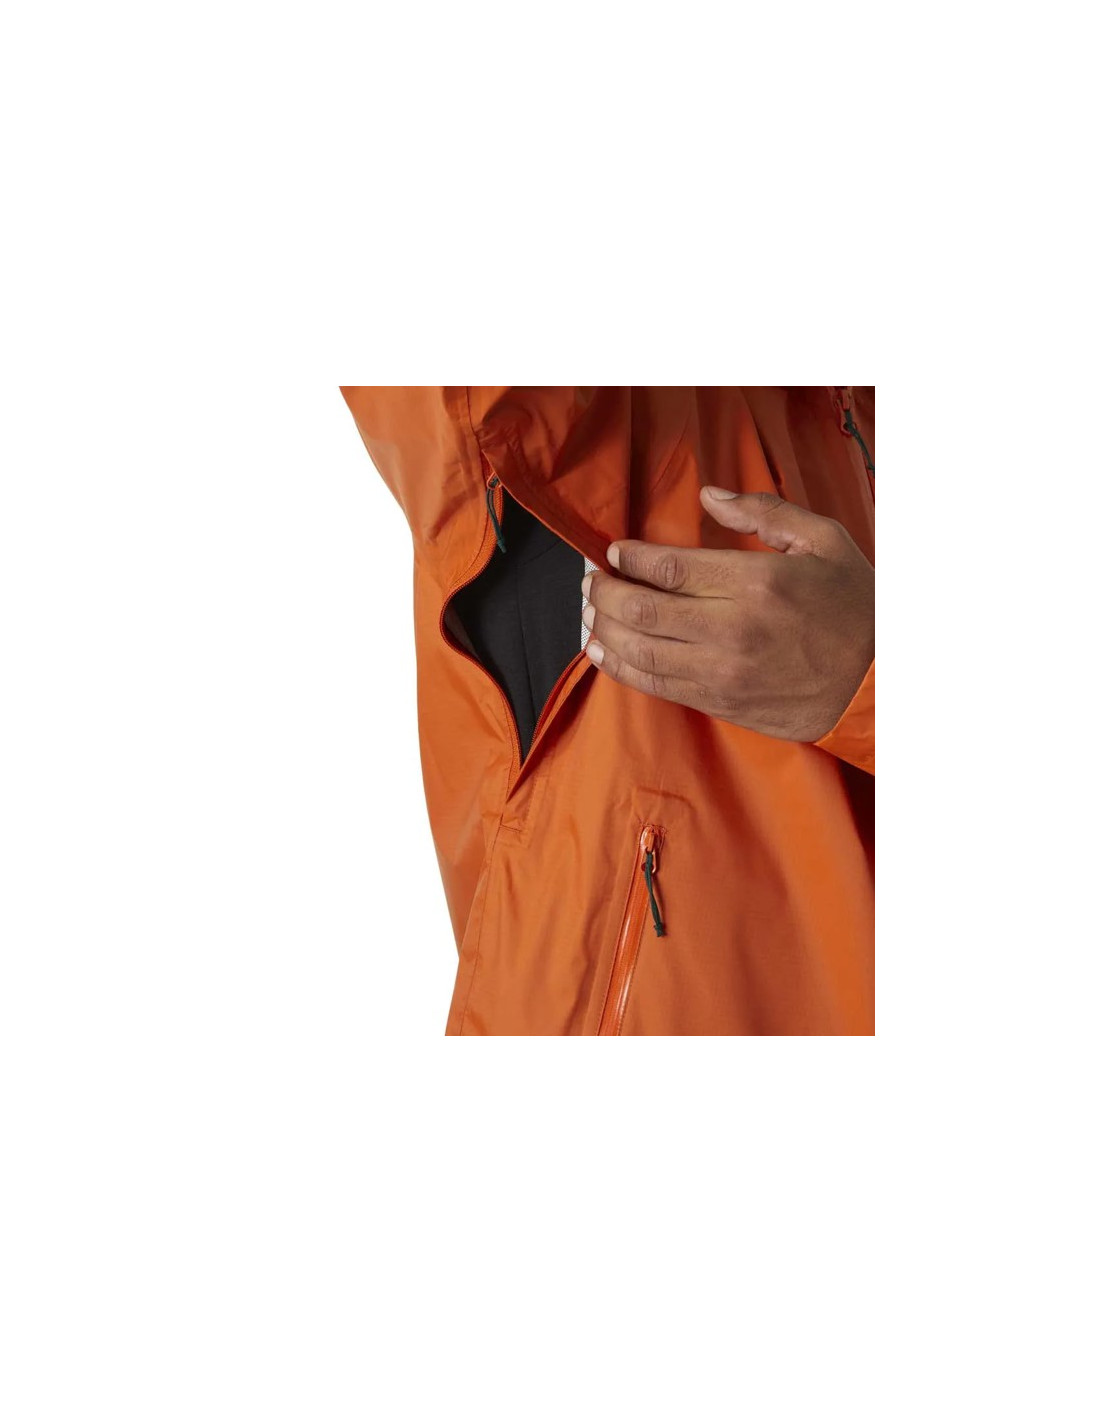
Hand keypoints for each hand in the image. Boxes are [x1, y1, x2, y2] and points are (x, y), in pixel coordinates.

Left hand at [581, 488, 874, 742]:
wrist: (879, 684)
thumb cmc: (854, 608)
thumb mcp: (823, 541)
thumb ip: (764, 513)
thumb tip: (709, 497)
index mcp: (755, 582)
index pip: (668, 567)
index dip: (629, 558)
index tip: (614, 552)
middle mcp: (732, 628)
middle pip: (641, 609)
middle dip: (604, 592)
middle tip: (591, 582)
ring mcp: (723, 671)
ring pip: (639, 650)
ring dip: (603, 630)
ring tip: (588, 614)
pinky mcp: (721, 702)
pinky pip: (656, 685)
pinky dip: (621, 667)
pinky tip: (604, 652)